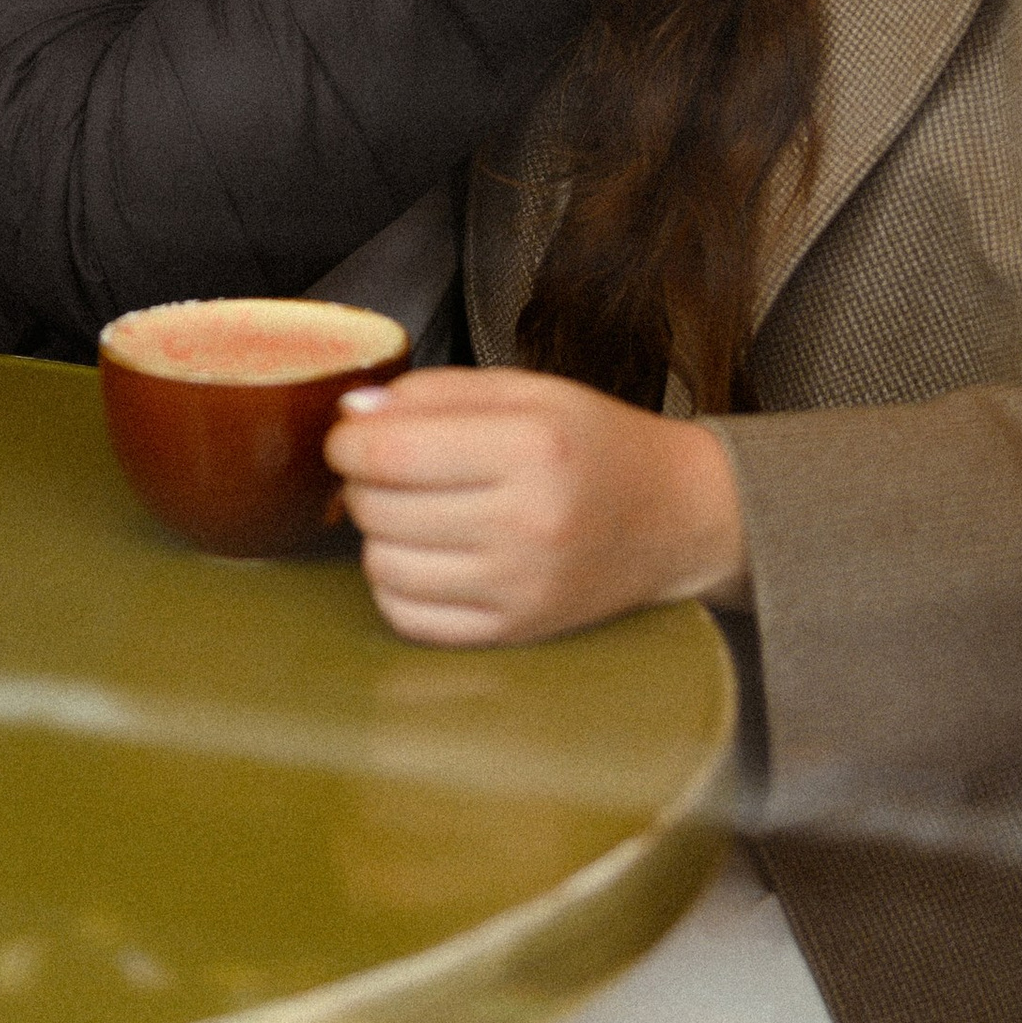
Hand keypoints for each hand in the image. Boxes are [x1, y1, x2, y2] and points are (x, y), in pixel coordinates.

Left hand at [327, 366, 748, 644]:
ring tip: (411, 507)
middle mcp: (527, 524)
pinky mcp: (513, 631)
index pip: (391, 452)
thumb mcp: (527, 391)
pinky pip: (408, 616)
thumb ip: (434, 393)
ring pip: (383, 565)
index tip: (350, 433)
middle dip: (361, 481)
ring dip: (378, 532)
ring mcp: (520, 588)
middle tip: (386, 465)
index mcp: (532, 447)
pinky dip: (397, 583)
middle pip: (379, 509)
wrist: (673, 516)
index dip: (347, 441)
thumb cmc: (594, 443)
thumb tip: (351, 413)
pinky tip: (424, 553)